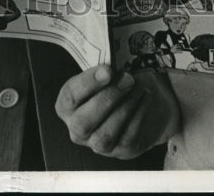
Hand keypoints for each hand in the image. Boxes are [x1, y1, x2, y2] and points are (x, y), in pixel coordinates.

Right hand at [55, 65, 179, 159]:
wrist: (143, 104)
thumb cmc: (116, 84)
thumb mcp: (106, 74)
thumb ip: (103, 69)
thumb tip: (114, 61)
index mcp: (68, 106)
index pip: (69, 97)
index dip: (87, 83)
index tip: (108, 70)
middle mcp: (78, 129)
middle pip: (82, 123)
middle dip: (106, 99)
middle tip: (127, 78)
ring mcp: (98, 144)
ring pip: (104, 136)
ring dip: (124, 108)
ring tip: (138, 86)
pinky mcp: (121, 151)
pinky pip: (127, 138)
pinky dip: (138, 115)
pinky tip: (145, 96)